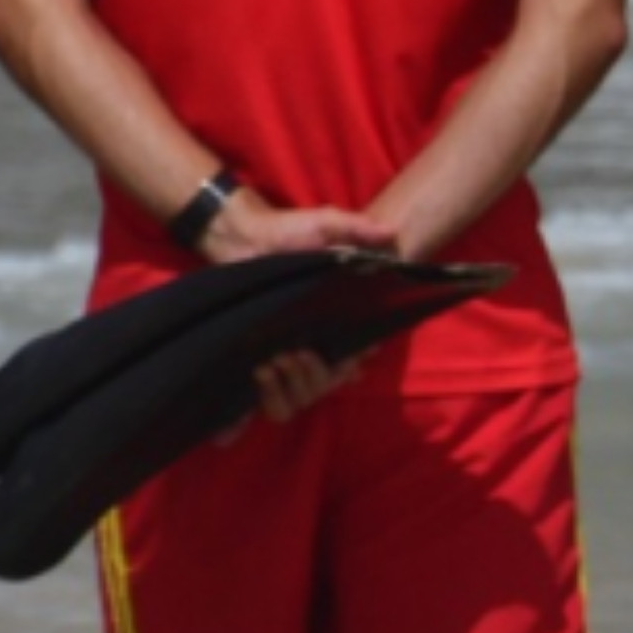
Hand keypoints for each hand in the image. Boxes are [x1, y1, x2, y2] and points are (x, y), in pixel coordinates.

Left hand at [197, 199, 400, 425]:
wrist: (242, 236)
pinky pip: (266, 403)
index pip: (355, 360)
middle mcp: (315, 346)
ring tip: (270, 363)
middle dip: (314, 377)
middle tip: (294, 354)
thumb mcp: (325, 224)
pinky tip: (250, 392)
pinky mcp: (258, 365)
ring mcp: (286, 359)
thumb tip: (390, 234)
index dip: (352, 366)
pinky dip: (259, 408)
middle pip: (327, 386)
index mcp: (337, 322)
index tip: (344, 356)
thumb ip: (356, 228)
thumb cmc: (288, 231)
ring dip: (289, 389)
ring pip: (299, 400)